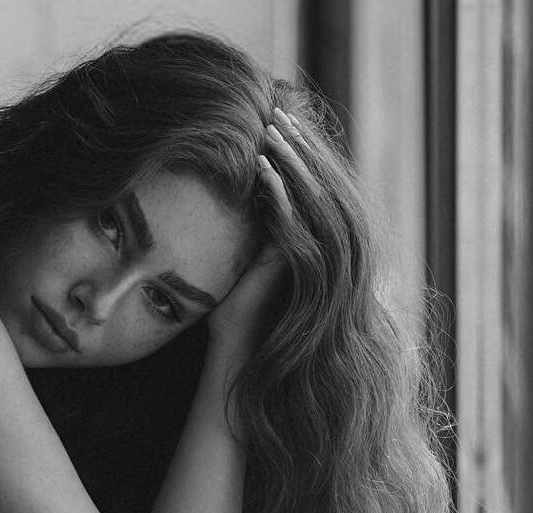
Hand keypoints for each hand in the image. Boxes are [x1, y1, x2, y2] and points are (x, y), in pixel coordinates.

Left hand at [208, 107, 314, 360]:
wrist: (238, 348)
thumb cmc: (234, 307)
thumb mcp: (246, 256)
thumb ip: (256, 224)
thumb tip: (246, 186)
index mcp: (317, 240)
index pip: (317, 184)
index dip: (301, 152)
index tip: (280, 121)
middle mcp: (326, 248)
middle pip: (321, 184)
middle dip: (299, 148)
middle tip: (278, 115)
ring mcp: (318, 259)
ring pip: (312, 199)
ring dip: (291, 163)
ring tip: (270, 133)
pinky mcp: (300, 270)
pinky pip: (295, 224)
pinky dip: (279, 195)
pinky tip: (263, 170)